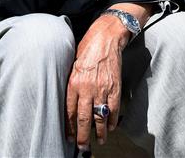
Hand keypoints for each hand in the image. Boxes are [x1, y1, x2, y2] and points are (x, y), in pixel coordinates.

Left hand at [65, 15, 124, 150]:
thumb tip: (69, 102)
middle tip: (82, 146)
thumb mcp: (72, 65)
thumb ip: (71, 84)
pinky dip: (113, 119)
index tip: (70, 137)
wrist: (106, 37)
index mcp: (73, 82)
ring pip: (100, 116)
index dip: (70, 127)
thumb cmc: (87, 48)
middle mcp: (87, 88)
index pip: (70, 111)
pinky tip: (111, 126)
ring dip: (100, 131)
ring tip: (100, 140)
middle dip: (83, 135)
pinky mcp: (115, 86)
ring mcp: (102, 88)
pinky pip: (113, 108)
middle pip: (84, 118)